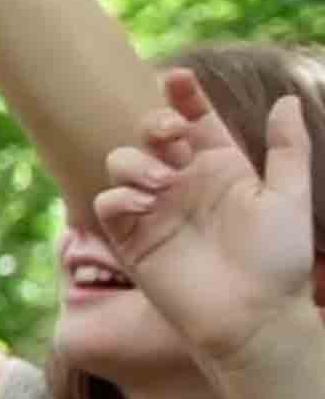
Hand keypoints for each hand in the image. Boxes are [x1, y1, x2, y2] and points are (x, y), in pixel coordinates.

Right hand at [94, 71, 319, 363]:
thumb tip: (287, 100)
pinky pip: (110, 202)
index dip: (184, 96)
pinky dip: (120, 196)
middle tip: (169, 134)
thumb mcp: (288, 199)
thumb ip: (289, 149)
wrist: (252, 318)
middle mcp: (184, 182)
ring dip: (137, 161)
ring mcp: (155, 208)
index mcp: (220, 168)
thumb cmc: (278, 262)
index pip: (195, 119)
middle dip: (154, 122)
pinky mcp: (132, 238)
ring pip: (123, 160)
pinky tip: (144, 203)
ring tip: (162, 183)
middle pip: (152, 133)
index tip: (178, 80)